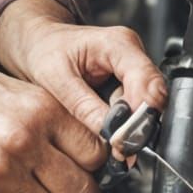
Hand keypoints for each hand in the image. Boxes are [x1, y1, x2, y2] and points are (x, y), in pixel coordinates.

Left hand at [3, 15, 166, 139]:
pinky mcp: (129, 85)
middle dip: (137, 126)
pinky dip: (124, 125)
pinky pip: (136, 110)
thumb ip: (83, 106)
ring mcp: (133, 70)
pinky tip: (110, 134)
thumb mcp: (55, 78)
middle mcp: (132, 54)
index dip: (139, 114)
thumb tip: (109, 135)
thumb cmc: (45, 50)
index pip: (146, 81)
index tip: (122, 140)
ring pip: (147, 106)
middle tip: (117, 150)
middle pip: (153, 96)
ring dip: (130, 128)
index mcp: (118, 43)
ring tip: (111, 144)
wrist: (39, 44)